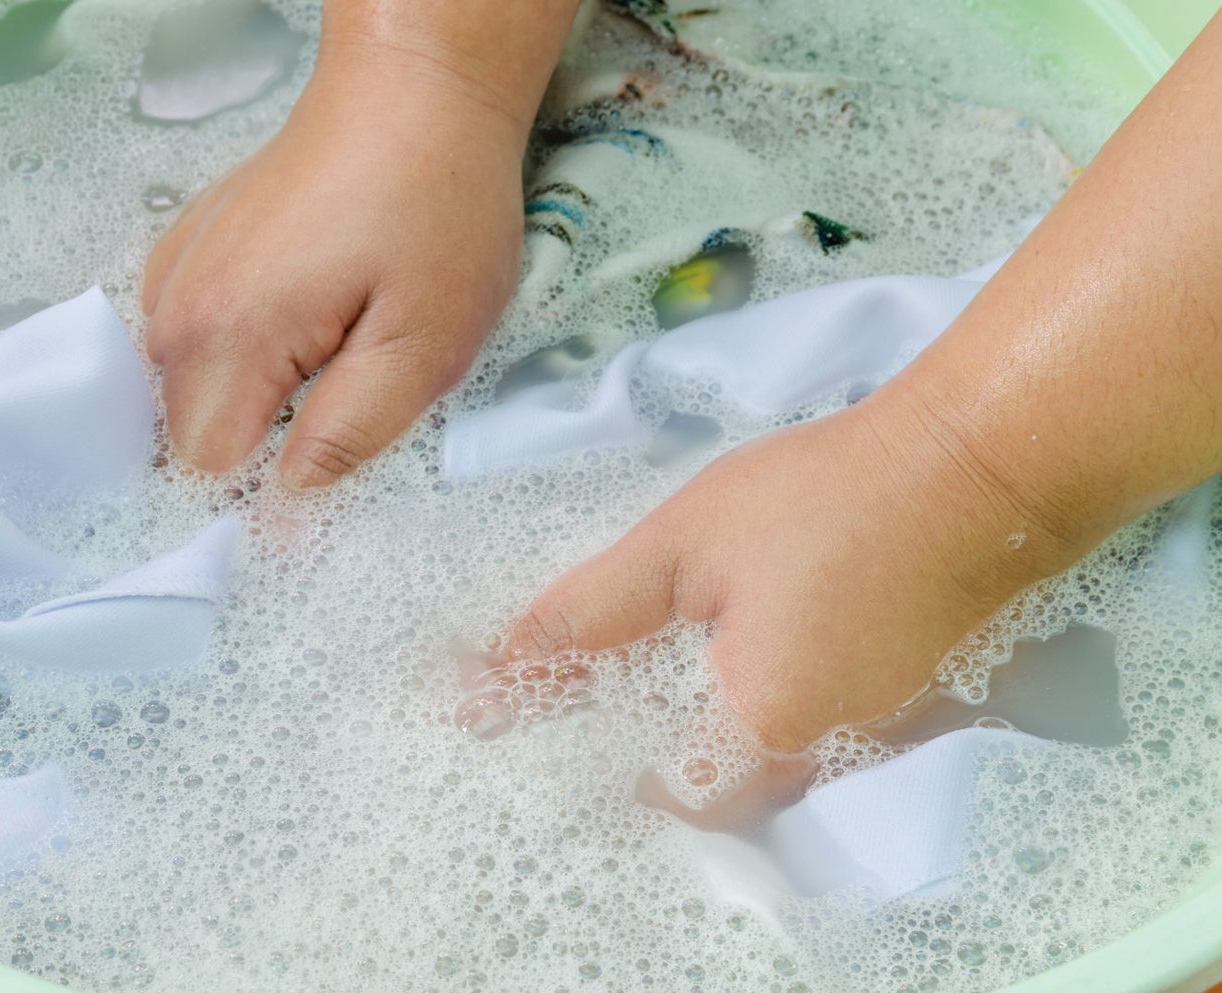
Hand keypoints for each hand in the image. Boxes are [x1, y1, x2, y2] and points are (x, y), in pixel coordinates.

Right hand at [143, 53, 526, 486]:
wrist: (415, 93)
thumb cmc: (435, 207)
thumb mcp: (423, 345)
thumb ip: (347, 438)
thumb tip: (287, 515)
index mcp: (229, 336)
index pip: (207, 473)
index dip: (268, 495)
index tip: (331, 472)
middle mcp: (177, 307)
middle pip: (190, 439)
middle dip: (264, 447)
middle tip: (349, 402)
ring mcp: (176, 274)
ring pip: (190, 395)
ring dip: (256, 401)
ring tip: (334, 355)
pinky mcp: (191, 253)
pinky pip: (194, 345)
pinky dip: (243, 357)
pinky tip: (306, 323)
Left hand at [507, 392, 1080, 753]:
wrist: (978, 470)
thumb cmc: (823, 500)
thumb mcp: (686, 542)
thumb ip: (595, 612)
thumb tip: (507, 661)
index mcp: (758, 731)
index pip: (656, 800)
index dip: (593, 772)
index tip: (545, 732)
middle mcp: (818, 761)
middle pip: (710, 796)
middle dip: (641, 758)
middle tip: (581, 703)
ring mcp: (869, 742)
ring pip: (759, 771)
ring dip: (695, 737)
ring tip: (638, 678)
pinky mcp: (898, 711)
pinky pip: (806, 738)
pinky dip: (752, 711)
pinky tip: (727, 657)